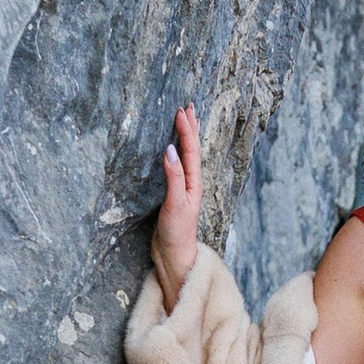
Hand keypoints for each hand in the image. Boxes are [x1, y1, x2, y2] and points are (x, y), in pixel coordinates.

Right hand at [152, 103, 201, 309]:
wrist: (174, 257)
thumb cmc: (177, 234)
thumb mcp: (175, 204)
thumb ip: (173, 177)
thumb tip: (170, 150)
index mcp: (193, 183)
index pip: (191, 150)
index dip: (186, 130)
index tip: (181, 111)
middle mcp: (190, 183)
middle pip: (192, 150)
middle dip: (190, 128)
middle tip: (188, 107)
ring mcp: (182, 189)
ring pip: (185, 157)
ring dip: (186, 138)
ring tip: (186, 121)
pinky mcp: (172, 196)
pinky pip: (175, 167)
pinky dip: (175, 153)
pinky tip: (171, 150)